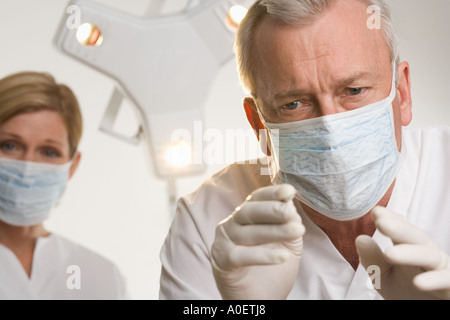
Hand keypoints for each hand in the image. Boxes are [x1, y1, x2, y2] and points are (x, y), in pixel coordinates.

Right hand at [210, 184, 304, 299]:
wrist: (258, 299)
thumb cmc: (271, 269)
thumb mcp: (287, 244)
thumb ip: (288, 225)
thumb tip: (291, 207)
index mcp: (244, 216)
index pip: (256, 199)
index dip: (271, 193)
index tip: (290, 191)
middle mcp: (231, 225)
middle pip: (248, 211)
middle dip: (271, 210)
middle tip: (290, 211)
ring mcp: (224, 242)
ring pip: (247, 233)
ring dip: (274, 231)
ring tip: (297, 231)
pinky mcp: (222, 262)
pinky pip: (241, 256)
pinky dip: (262, 256)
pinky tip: (283, 257)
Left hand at [356, 206, 449, 299]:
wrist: (423, 311)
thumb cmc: (405, 292)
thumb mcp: (383, 276)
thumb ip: (372, 259)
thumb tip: (360, 239)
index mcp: (410, 247)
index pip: (402, 228)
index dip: (391, 219)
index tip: (376, 212)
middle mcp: (428, 253)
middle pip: (416, 237)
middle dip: (399, 228)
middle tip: (381, 222)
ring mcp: (442, 268)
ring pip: (429, 256)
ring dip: (410, 253)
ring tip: (389, 254)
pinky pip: (447, 280)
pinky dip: (434, 280)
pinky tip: (418, 282)